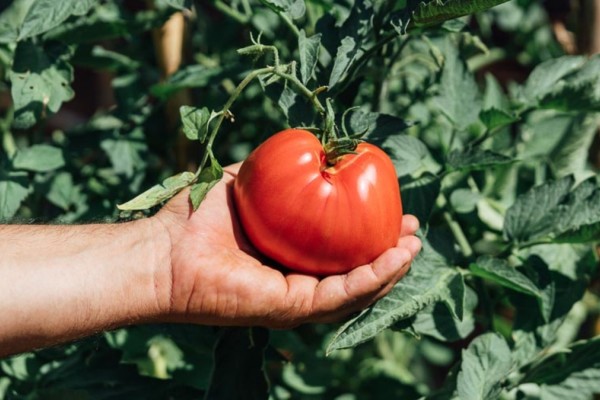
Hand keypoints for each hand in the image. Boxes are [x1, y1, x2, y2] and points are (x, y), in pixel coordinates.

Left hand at [154, 163, 420, 328]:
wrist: (165, 250)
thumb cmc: (197, 215)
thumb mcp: (246, 181)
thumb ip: (276, 170)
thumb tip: (308, 148)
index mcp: (290, 256)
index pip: (340, 249)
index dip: (369, 232)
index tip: (392, 210)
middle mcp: (296, 281)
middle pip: (355, 271)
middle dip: (388, 254)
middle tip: (412, 231)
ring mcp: (295, 299)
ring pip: (356, 289)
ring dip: (389, 268)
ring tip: (413, 245)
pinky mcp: (290, 308)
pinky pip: (341, 295)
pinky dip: (371, 277)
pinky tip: (394, 258)